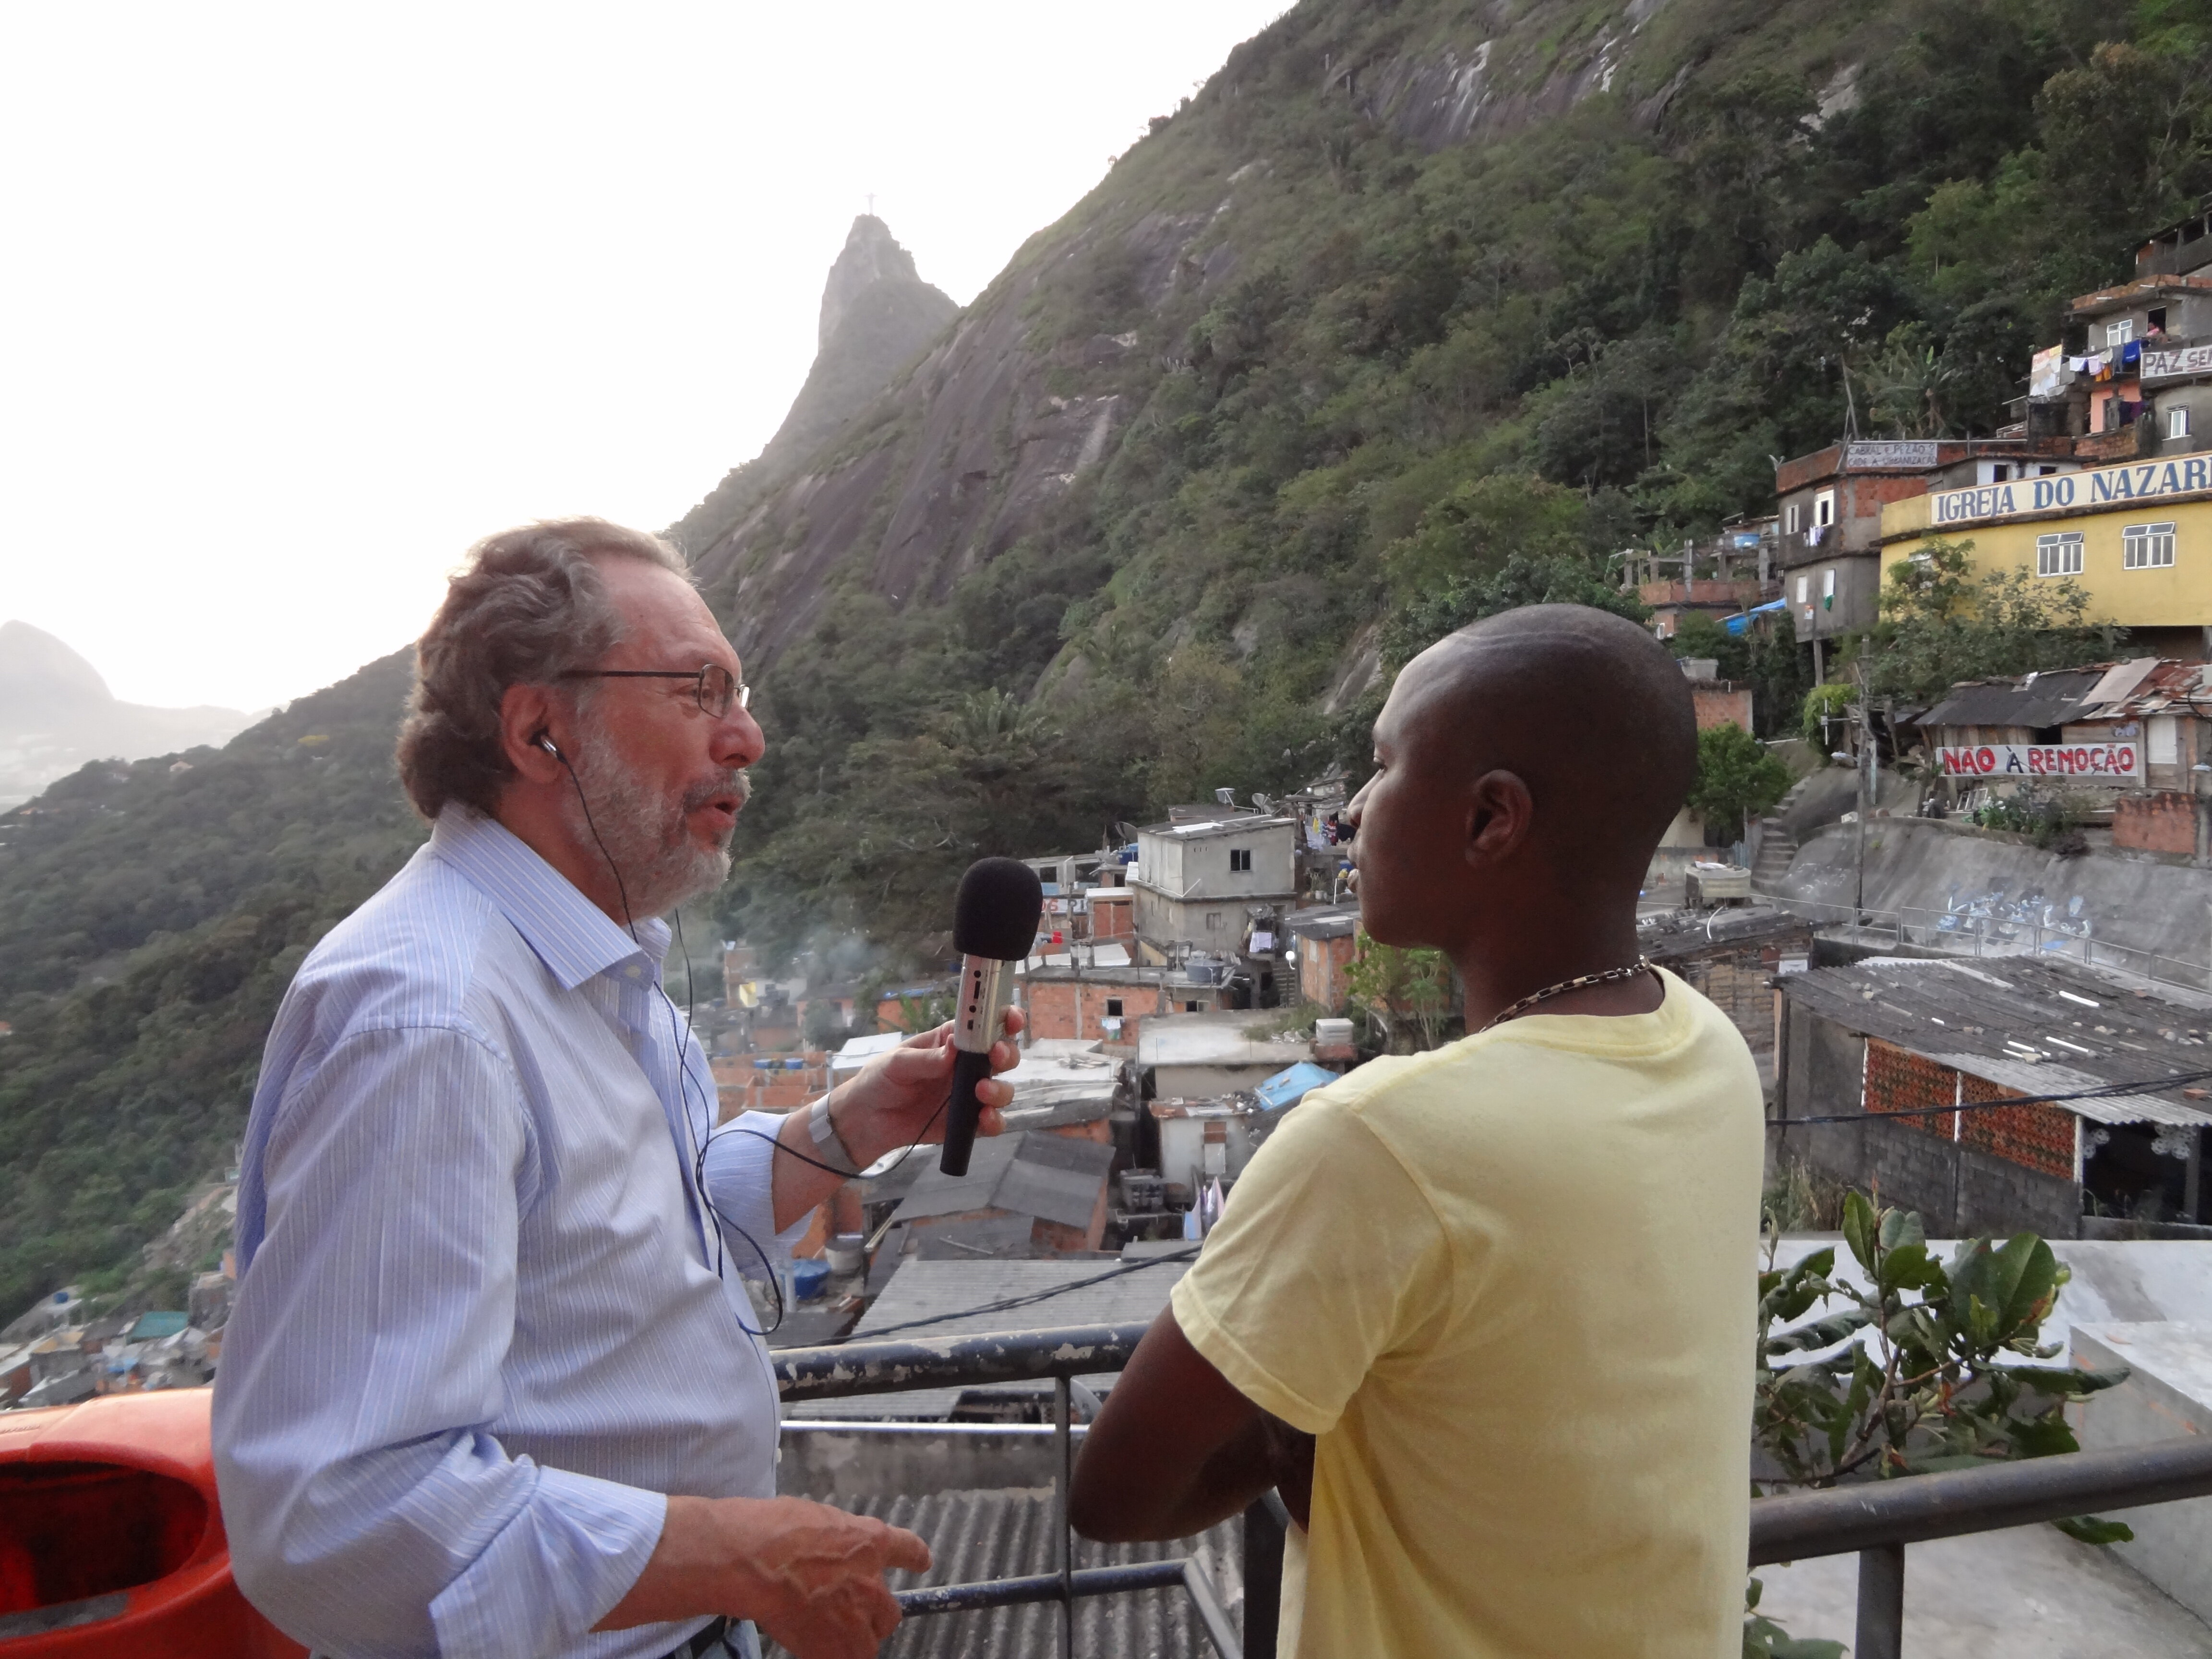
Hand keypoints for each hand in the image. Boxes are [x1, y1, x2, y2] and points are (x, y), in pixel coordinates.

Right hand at [597, 1494, 930, 1658]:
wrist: (757, 1560)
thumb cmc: (775, 1529)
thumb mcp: (816, 1520)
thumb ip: (833, 1541)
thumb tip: (829, 1551)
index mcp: (870, 1541)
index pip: (908, 1549)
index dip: (916, 1557)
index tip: (923, 1562)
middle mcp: (871, 1583)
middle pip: (891, 1613)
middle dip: (875, 1617)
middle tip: (854, 1615)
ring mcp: (855, 1617)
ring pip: (868, 1646)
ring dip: (854, 1644)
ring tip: (832, 1639)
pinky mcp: (832, 1646)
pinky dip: (828, 1655)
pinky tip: (810, 1647)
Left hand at [831, 1009, 1025, 1165]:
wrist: (866, 1121)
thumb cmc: (880, 1080)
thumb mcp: (898, 1063)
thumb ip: (928, 1057)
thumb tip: (954, 1046)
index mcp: (951, 1042)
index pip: (984, 1025)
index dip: (1003, 1018)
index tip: (1011, 1019)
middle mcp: (966, 1066)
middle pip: (1002, 1056)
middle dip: (1007, 1054)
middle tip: (996, 1057)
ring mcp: (968, 1095)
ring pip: (1002, 1089)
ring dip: (1000, 1089)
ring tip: (981, 1092)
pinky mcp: (966, 1122)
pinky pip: (990, 1122)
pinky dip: (994, 1121)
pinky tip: (984, 1119)